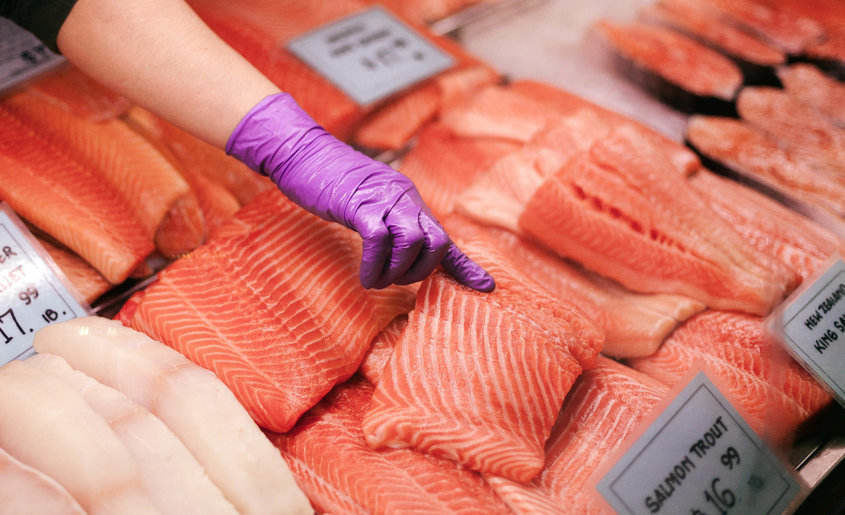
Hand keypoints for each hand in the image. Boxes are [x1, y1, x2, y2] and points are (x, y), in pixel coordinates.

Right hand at [226, 93, 493, 290]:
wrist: (302, 153)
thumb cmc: (333, 185)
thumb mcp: (369, 206)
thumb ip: (389, 225)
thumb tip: (405, 252)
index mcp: (409, 202)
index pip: (445, 237)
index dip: (465, 266)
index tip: (486, 287)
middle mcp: (404, 198)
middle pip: (436, 242)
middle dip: (420, 271)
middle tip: (394, 279)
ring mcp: (382, 199)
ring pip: (413, 242)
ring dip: (396, 272)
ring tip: (376, 280)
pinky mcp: (358, 204)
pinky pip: (379, 240)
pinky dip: (374, 266)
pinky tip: (365, 277)